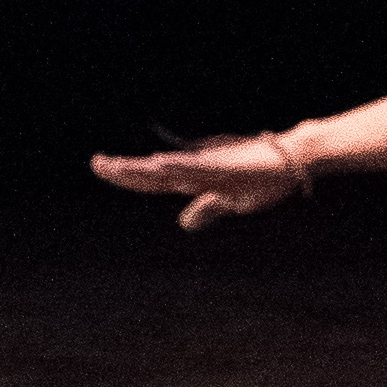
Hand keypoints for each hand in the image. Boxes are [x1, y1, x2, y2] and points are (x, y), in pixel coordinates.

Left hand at [89, 132, 311, 231]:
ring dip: (140, 168)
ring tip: (113, 164)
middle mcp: (195, 171)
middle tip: (95, 162)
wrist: (291, 162)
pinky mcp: (225, 168)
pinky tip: (158, 164)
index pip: (152, 180)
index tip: (104, 167)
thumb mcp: (231, 202)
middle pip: (152, 173)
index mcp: (194, 180)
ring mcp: (208, 168)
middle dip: (123, 170)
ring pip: (167, 169)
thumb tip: (183, 224)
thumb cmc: (264, 178)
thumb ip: (206, 209)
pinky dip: (176, 167)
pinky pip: (196, 169)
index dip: (128, 176)